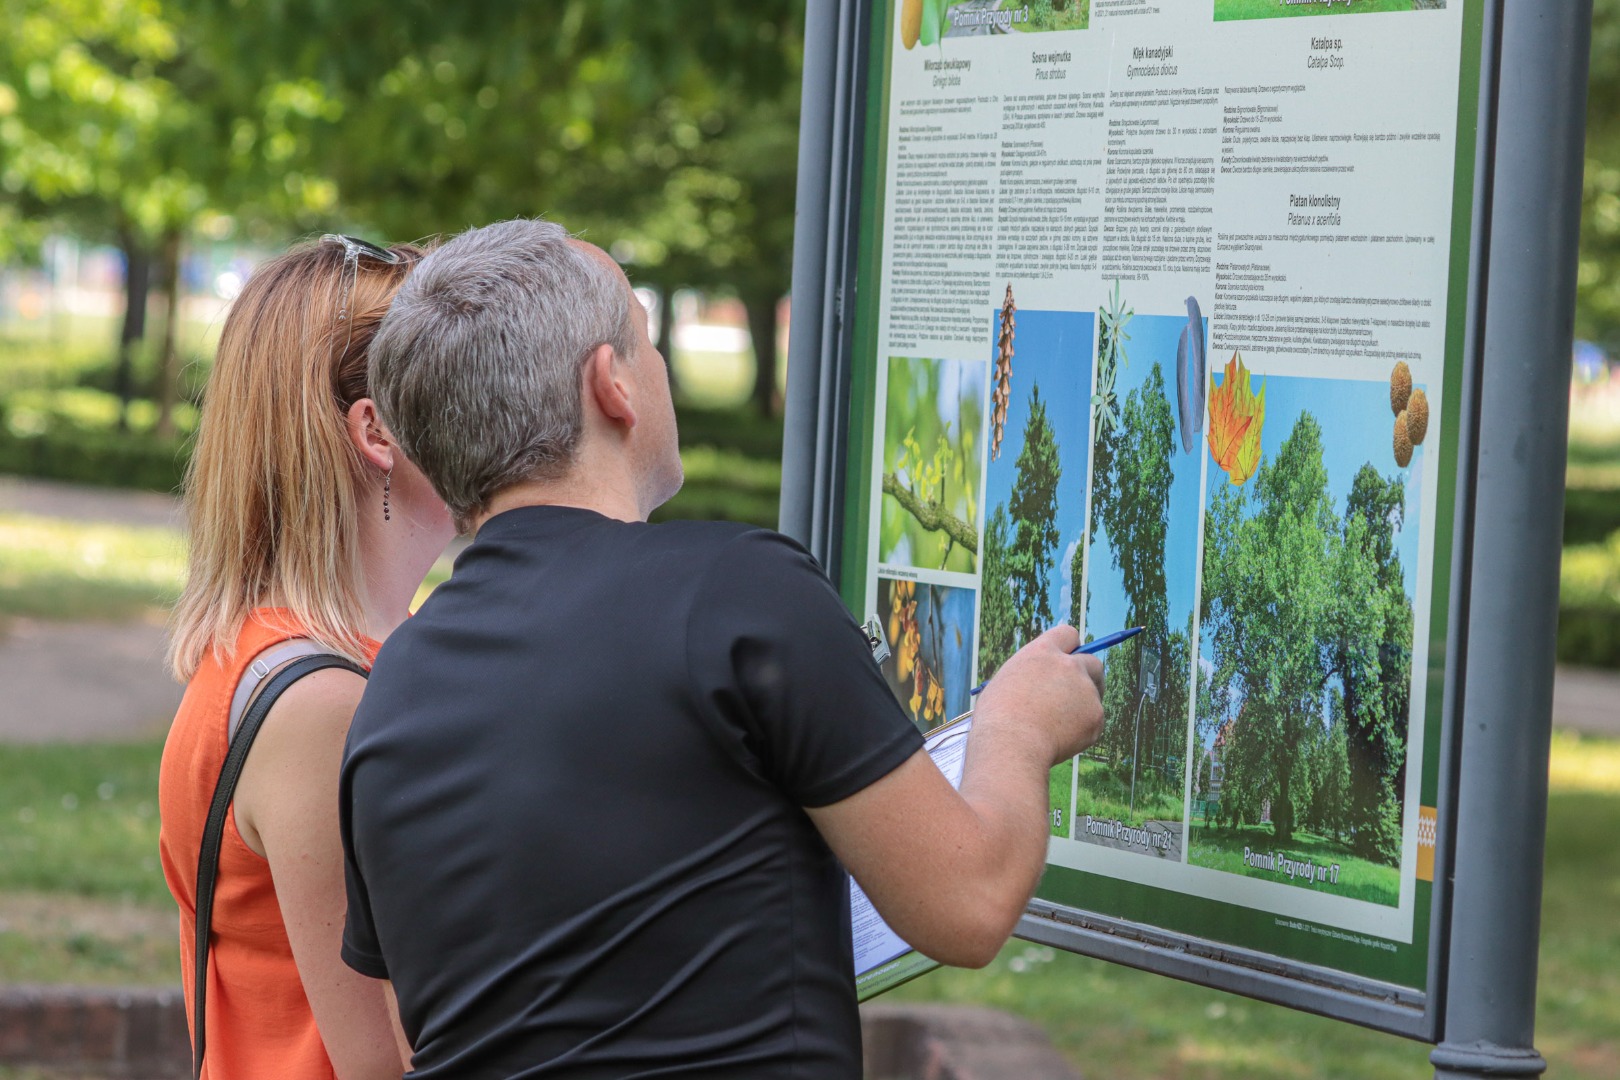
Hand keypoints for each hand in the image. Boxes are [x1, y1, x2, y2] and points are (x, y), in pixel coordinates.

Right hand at [975, 625, 1104, 764]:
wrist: (1011, 745)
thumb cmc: (997, 718)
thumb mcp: (1007, 682)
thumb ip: (1031, 675)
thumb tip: (1043, 682)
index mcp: (1043, 651)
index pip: (1068, 634)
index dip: (1070, 648)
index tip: (1068, 662)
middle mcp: (1069, 665)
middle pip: (1092, 663)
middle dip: (1089, 676)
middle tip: (1078, 694)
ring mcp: (1086, 689)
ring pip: (1093, 697)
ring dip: (1081, 708)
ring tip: (1054, 728)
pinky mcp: (1096, 715)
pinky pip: (1094, 722)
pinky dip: (1082, 731)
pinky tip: (1059, 740)